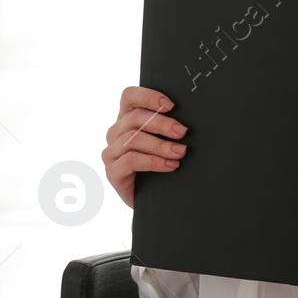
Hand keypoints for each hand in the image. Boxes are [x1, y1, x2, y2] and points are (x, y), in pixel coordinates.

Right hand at [101, 86, 188, 207]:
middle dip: (162, 124)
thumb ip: (166, 128)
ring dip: (160, 145)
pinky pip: (131, 160)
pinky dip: (154, 161)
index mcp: (126, 119)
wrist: (152, 200)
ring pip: (133, 139)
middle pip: (135, 118)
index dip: (148, 96)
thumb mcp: (162, 141)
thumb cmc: (158, 166)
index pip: (129, 97)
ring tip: (180, 152)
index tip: (170, 105)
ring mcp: (111, 152)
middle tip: (182, 132)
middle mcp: (115, 133)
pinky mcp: (112, 171)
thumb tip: (186, 120)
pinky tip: (170, 165)